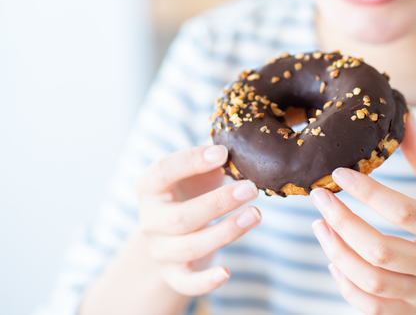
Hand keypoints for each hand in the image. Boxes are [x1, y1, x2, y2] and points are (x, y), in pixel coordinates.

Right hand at [136, 145, 260, 295]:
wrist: (173, 229)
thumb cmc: (190, 190)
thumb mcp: (196, 170)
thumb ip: (212, 157)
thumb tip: (242, 142)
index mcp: (150, 186)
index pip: (163, 171)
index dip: (191, 161)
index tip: (223, 153)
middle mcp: (150, 220)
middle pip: (181, 217)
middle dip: (218, 202)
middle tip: (251, 188)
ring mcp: (160, 249)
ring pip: (190, 246)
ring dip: (226, 231)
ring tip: (256, 214)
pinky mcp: (173, 274)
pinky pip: (186, 283)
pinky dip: (205, 281)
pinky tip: (226, 272)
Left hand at [310, 112, 415, 314]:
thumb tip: (404, 117)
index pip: (402, 211)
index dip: (367, 191)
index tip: (339, 172)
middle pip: (381, 250)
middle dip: (342, 222)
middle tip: (319, 196)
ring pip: (373, 282)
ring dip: (338, 253)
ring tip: (319, 225)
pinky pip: (376, 309)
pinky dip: (349, 288)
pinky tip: (335, 262)